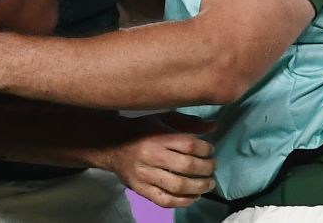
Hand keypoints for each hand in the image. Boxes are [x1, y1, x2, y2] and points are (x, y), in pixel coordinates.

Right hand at [101, 112, 216, 208]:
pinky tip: (193, 196)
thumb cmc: (141, 130)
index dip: (205, 149)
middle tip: (212, 168)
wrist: (110, 144)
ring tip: (208, 184)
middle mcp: (151, 156)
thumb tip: (213, 127)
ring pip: (178, 186)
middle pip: (186, 166)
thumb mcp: (162, 119)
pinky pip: (165, 200)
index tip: (210, 150)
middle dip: (206, 169)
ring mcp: (145, 175)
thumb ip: (187, 123)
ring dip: (199, 187)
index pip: (189, 145)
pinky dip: (183, 201)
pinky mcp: (140, 189)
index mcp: (158, 136)